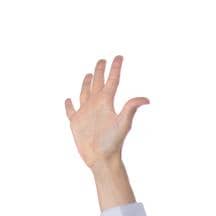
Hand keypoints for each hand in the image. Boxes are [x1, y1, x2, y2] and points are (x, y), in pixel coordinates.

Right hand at [65, 55, 148, 169]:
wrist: (102, 159)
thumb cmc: (113, 143)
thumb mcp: (123, 123)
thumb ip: (131, 108)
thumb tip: (147, 99)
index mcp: (107, 103)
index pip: (112, 81)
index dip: (116, 68)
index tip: (119, 57)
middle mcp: (96, 105)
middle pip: (98, 83)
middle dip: (100, 71)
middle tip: (102, 60)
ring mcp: (85, 113)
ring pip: (85, 93)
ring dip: (86, 83)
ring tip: (88, 74)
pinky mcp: (76, 122)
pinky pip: (71, 110)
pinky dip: (69, 104)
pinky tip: (68, 99)